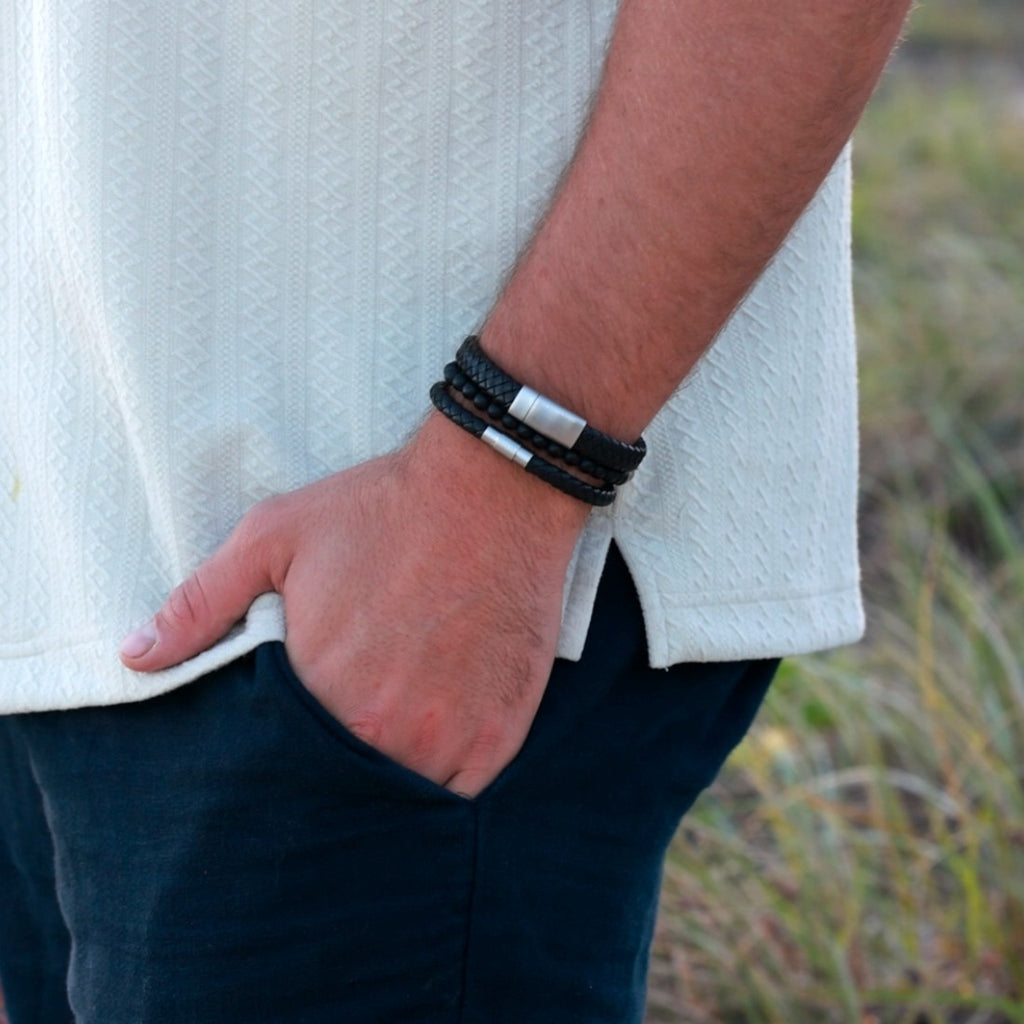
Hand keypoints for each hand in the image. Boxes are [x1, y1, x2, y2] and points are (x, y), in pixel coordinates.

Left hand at [119, 414, 588, 796]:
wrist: (492, 489)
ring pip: (401, 801)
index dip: (274, 758)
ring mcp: (450, 737)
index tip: (279, 745)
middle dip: (325, 780)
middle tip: (330, 746)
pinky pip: (460, 796)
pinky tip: (427, 748)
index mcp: (321, 689)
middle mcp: (385, 730)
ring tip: (378, 748)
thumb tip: (134, 656)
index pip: (277, 765)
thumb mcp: (274, 536)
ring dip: (383, 787)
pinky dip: (438, 785)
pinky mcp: (500, 733)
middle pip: (340, 791)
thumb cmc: (381, 510)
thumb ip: (202, 602)